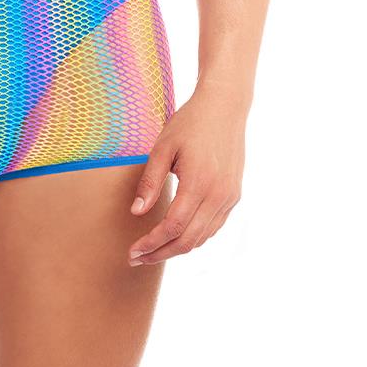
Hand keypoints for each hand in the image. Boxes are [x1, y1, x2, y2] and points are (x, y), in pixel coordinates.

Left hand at [127, 87, 245, 264]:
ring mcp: (229, 197)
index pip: (173, 227)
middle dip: (161, 253)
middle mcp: (218, 195)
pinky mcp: (234, 195)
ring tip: (153, 251)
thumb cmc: (190, 123)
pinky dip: (194, 237)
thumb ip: (150, 182)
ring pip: (203, 237)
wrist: (225, 107)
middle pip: (189, 240)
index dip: (152, 244)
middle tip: (137, 259)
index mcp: (199, 183)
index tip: (132, 252)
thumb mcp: (163, 147)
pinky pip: (214, 226)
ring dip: (177, 249)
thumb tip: (137, 213)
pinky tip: (176, 236)